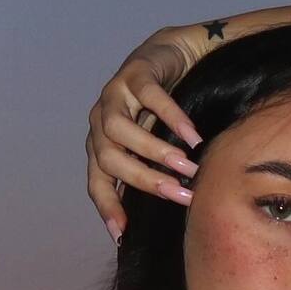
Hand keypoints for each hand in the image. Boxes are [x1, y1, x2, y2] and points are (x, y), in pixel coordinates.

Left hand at [87, 26, 206, 244]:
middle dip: (145, 180)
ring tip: (187, 166)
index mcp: (101, 145)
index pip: (97, 182)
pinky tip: (193, 136)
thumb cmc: (162, 109)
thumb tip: (173, 211)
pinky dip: (172, 118)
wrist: (173, 55)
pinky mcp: (134, 72)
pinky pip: (150, 97)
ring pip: (121, 129)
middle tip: (180, 195)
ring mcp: (113, 95)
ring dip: (154, 152)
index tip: (123, 233)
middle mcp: (100, 122)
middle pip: (109, 158)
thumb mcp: (154, 144)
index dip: (107, 207)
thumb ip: (152, 171)